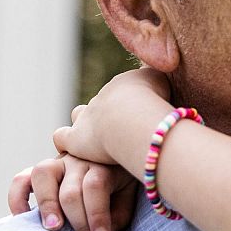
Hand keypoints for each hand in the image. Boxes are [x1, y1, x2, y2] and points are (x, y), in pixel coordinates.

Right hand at [7, 154, 137, 230]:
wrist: (113, 163)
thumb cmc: (120, 189)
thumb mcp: (126, 200)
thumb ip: (116, 215)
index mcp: (101, 164)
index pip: (95, 186)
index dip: (97, 214)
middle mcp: (77, 160)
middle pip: (70, 189)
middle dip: (78, 222)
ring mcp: (57, 163)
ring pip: (43, 174)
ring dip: (47, 204)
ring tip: (54, 228)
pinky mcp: (41, 173)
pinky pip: (21, 180)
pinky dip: (17, 198)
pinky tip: (23, 218)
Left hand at [53, 68, 173, 165]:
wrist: (132, 117)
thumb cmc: (154, 103)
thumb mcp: (164, 83)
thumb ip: (162, 83)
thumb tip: (168, 79)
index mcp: (123, 85)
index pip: (123, 92)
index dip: (129, 104)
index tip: (137, 116)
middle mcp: (102, 98)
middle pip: (101, 103)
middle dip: (107, 114)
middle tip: (119, 131)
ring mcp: (87, 117)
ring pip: (79, 114)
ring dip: (84, 125)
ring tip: (93, 140)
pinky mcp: (75, 138)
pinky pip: (62, 137)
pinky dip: (65, 141)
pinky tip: (71, 151)